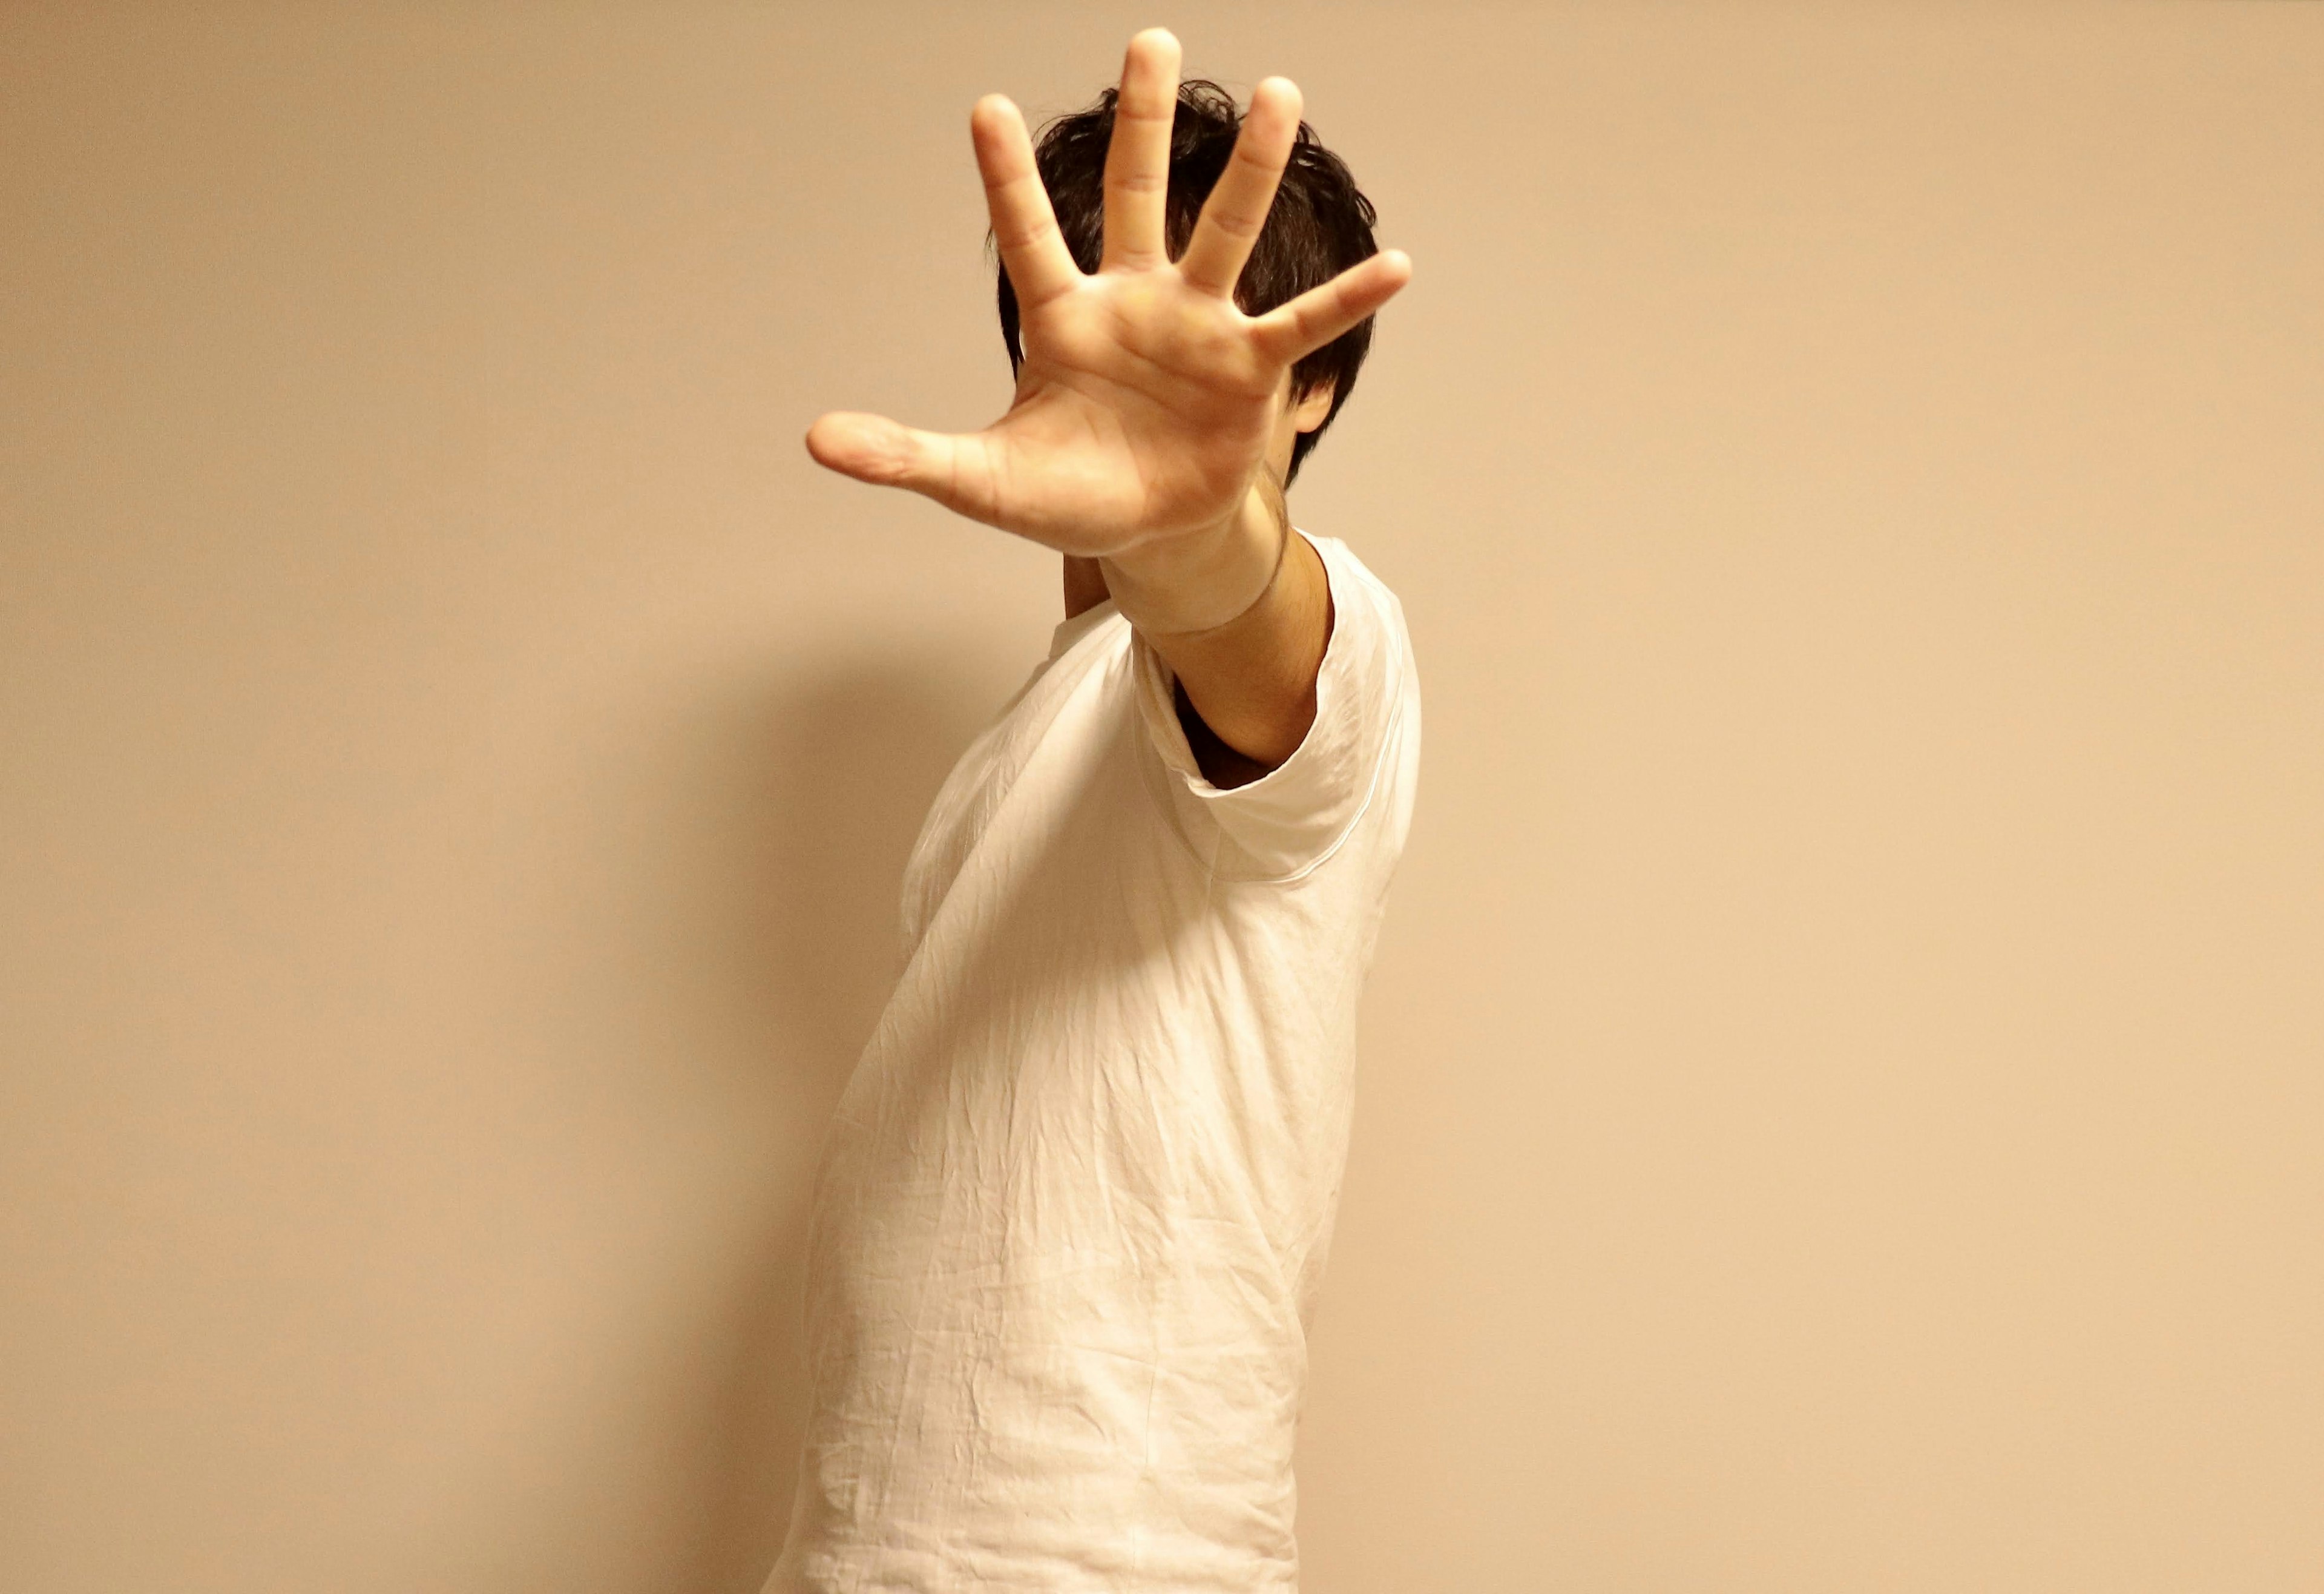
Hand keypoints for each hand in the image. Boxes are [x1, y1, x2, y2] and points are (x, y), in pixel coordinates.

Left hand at [803, 29, 1411, 561]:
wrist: (1147, 531)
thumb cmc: (1065, 494)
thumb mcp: (980, 480)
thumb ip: (908, 454)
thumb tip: (818, 441)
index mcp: (1064, 320)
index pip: (1029, 235)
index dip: (1008, 179)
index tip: (986, 108)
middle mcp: (1134, 303)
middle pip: (1136, 195)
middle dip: (1141, 121)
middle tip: (1148, 39)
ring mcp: (1198, 329)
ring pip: (1226, 233)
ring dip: (1251, 168)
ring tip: (1279, 92)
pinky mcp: (1251, 370)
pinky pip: (1303, 325)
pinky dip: (1346, 299)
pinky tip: (1396, 265)